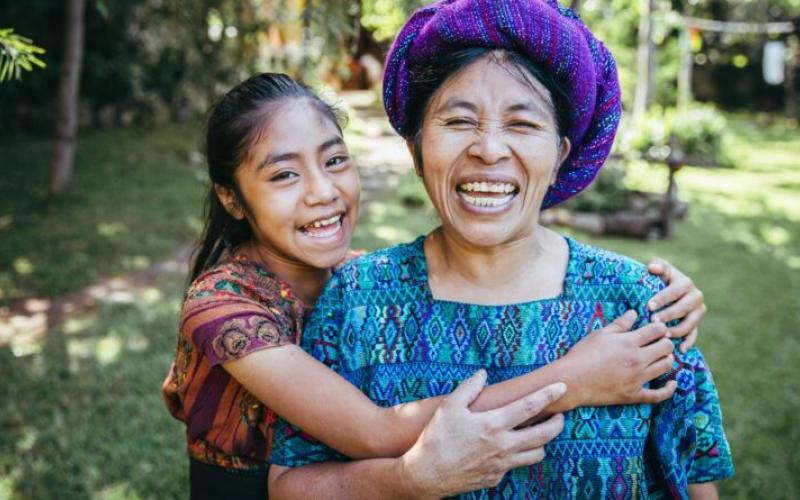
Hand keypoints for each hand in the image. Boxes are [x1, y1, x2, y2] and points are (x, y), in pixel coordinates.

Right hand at [399, 370, 565, 498]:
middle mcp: (503, 446)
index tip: (561, 386)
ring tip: (539, 433)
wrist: (426, 475)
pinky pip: (515, 466)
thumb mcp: (449, 406)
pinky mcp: (496, 478)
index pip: (530, 406)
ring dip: (542, 442)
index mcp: (494, 424)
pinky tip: (510, 448)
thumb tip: (483, 373)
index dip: (548, 395)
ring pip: (536, 454)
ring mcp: (502, 464)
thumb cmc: (437, 438)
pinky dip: (518, 455)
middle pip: (544, 434)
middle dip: (558, 423)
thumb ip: (469, 387)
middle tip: (560, 415)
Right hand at [567, 310, 676, 406]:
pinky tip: (672, 383)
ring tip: (661, 357)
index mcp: (629, 342)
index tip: (656, 328)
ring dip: (667, 359)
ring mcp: (637, 379)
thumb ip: (620, 324)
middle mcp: (637, 360)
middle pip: (666, 347)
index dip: (660, 327)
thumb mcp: (600, 334)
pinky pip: (658, 395)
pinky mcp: (634, 395)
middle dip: (666, 342)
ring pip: (665, 367)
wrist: (572, 380)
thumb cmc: (582, 354)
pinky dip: (668, 389)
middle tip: (659, 342)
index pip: (657, 330)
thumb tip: (634, 313)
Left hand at [647, 258, 705, 351]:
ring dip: (677, 329)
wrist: (667, 289)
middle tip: (653, 321)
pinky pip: (694, 334)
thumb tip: (652, 267)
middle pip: (684, 307)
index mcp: (685, 282)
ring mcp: (697, 311)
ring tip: (663, 334)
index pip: (676, 290)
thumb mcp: (659, 269)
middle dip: (669, 314)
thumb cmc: (659, 278)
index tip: (649, 306)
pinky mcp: (696, 323)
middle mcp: (695, 296)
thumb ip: (657, 266)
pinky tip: (680, 350)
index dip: (663, 298)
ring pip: (691, 322)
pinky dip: (689, 342)